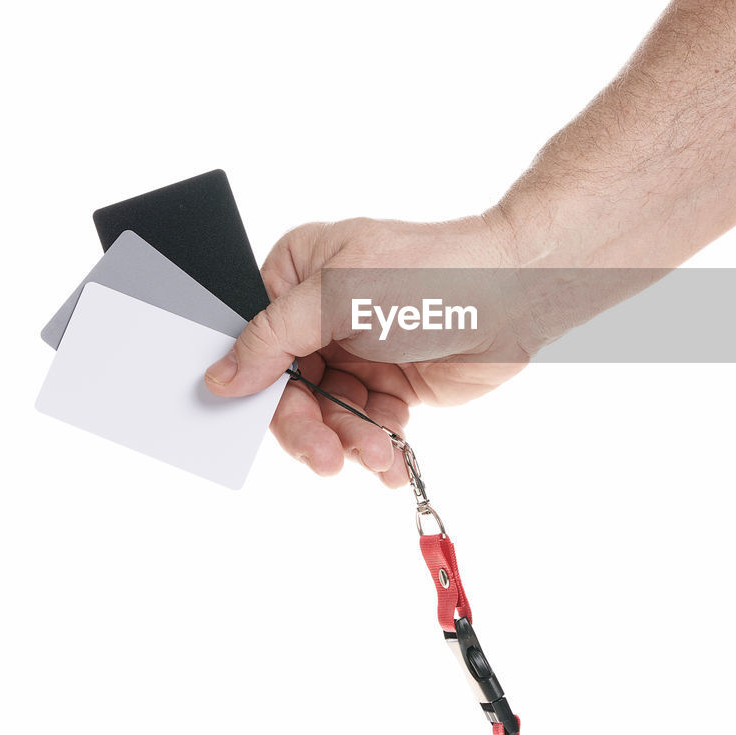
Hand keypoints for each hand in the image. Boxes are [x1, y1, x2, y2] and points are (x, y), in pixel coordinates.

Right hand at [203, 213, 528, 485]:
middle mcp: (321, 318)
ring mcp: (356, 352)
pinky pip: (367, 426)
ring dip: (351, 441)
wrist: (515, 293)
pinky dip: (378, 445)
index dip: (259, 388)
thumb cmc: (430, 273)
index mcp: (296, 277)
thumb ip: (274, 338)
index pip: (256, 345)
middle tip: (327, 460)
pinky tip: (391, 461)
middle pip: (291, 390)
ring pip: (329, 416)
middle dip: (312, 428)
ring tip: (379, 455)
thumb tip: (220, 377)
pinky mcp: (391, 383)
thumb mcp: (338, 296)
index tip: (260, 424)